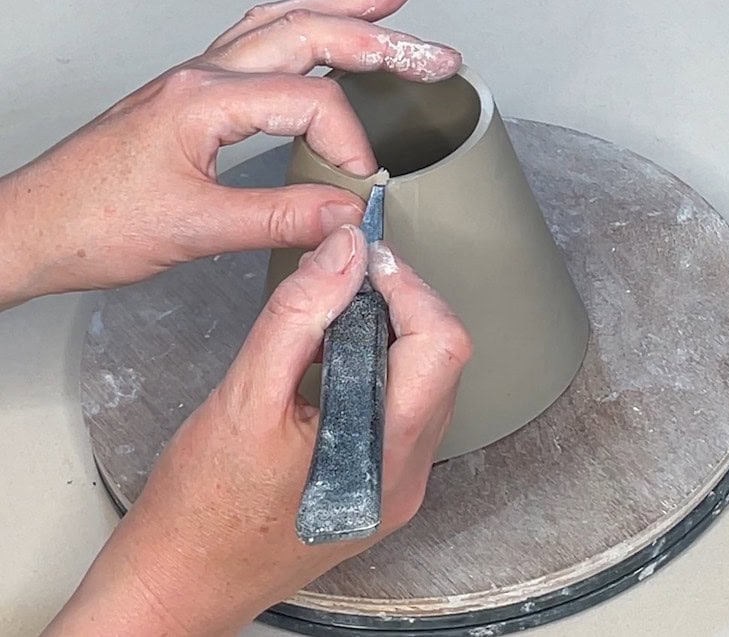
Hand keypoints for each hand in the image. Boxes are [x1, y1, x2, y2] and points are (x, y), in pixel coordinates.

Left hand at [0, 0, 460, 306]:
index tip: (362, 185)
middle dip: (380, 39)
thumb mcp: (194, 229)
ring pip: (280, 23)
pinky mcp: (191, 94)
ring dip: (341, 10)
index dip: (349, 142)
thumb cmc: (95, 224)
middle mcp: (202, 76)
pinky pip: (254, 41)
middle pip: (307, 35)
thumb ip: (278, 218)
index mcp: (204, 101)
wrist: (37, 225)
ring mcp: (195, 79)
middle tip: (433, 52)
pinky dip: (298, 28)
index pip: (309, 101)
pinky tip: (317, 28)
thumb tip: (344, 215)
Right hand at [44, 227, 471, 635]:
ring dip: (387, 334)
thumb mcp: (245, 397)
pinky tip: (334, 353)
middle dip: (401, 304)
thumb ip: (299, 316)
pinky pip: (398, 409)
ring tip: (336, 308)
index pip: (441, 345)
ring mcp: (396, 484)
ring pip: (422, 383)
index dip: (409, 288)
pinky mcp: (376, 486)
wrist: (181, 583)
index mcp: (386, 454)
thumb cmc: (201, 506)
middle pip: (439, 361)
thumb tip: (345, 251)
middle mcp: (407, 473)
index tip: (364, 259)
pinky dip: (374, 367)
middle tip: (347, 274)